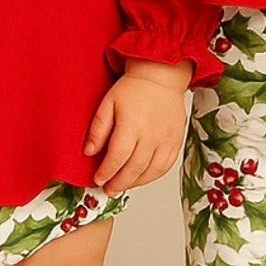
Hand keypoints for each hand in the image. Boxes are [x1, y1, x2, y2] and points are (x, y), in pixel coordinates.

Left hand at [83, 60, 191, 194]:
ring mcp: (166, 140)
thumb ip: (98, 128)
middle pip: (133, 169)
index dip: (106, 172)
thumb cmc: (134, 88)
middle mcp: (151, 136)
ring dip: (135, 183)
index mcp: (132, 125)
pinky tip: (142, 178)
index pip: (117, 158)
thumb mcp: (108, 103)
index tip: (98, 179)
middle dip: (118, 183)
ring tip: (122, 186)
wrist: (161, 76)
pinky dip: (152, 176)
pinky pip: (165, 167)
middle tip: (108, 189)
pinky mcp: (176, 142)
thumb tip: (89, 151)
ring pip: (150, 172)